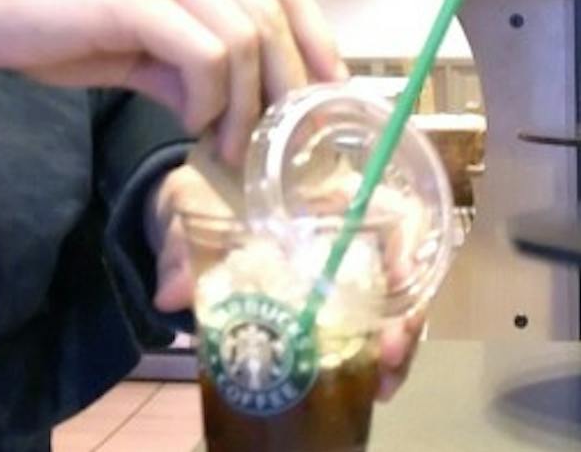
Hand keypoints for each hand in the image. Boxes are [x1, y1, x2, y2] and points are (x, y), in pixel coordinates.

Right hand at [0, 0, 343, 164]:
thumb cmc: (42, 18)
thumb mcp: (128, 36)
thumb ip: (185, 57)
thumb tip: (237, 107)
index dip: (313, 35)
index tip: (327, 91)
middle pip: (270, 4)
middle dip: (288, 81)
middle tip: (280, 138)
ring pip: (242, 32)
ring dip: (245, 103)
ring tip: (225, 143)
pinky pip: (202, 52)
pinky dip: (210, 99)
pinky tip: (190, 123)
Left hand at [146, 165, 426, 401]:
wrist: (184, 221)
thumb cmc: (200, 191)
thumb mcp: (188, 201)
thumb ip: (180, 243)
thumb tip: (172, 294)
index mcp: (325, 191)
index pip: (389, 205)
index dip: (407, 240)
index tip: (400, 279)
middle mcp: (349, 230)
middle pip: (403, 266)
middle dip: (407, 312)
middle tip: (388, 352)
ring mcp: (345, 273)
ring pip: (395, 304)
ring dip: (397, 344)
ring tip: (384, 384)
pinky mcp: (334, 309)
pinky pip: (369, 331)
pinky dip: (376, 361)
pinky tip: (373, 388)